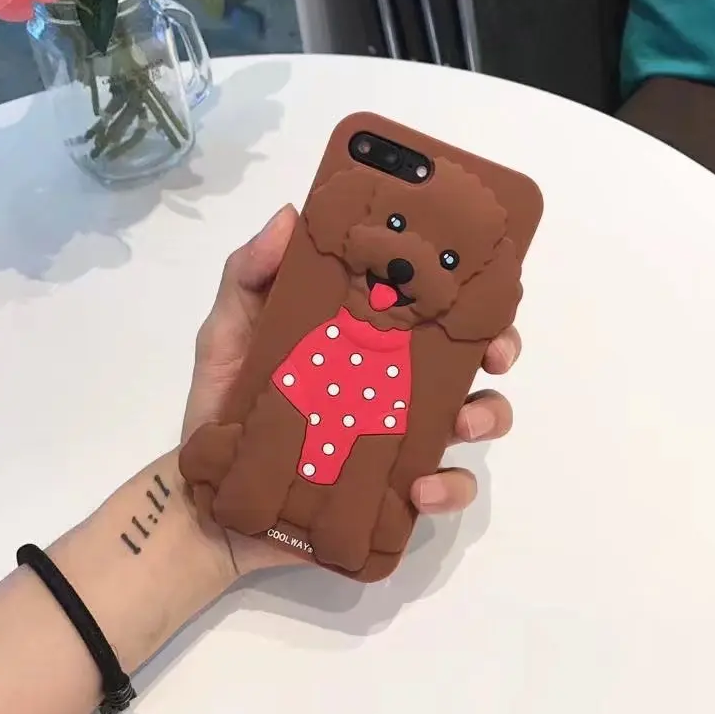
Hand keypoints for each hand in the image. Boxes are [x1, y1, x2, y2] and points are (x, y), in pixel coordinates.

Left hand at [183, 205, 520, 575]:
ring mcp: (402, 441)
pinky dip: (449, 488)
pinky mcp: (397, 494)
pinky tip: (421, 488)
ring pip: (474, 421)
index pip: (427, 308)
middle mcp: (395, 387)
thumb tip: (290, 214)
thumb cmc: (225, 409)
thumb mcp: (228, 335)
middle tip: (494, 352)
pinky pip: (445, 490)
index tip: (479, 279)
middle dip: (499, 348)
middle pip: (470, 361)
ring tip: (464, 422)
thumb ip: (248, 278)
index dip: (463, 290)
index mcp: (365, 343)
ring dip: (487, 415)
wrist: (215, 499)